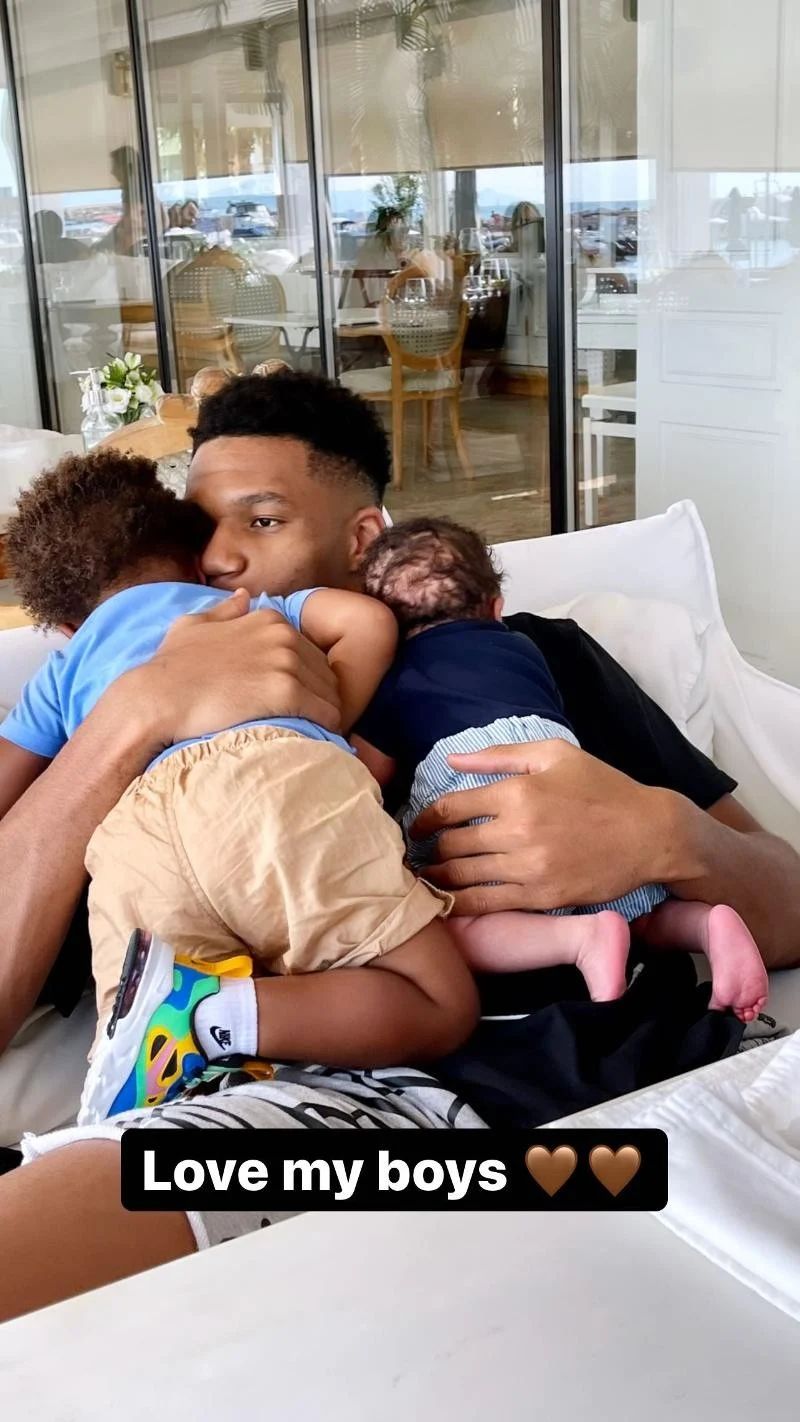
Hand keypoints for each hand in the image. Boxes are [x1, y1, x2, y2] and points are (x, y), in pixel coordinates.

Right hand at [121, 589, 341, 747]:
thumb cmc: (172, 668)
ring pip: (329, 693)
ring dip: (324, 713)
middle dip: (319, 695)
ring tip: (312, 731)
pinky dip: (326, 726)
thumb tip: (244, 597)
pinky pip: (326, 712)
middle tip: (306, 719)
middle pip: (325, 671)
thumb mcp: (193, 626)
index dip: (305, 677)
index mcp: (269, 619)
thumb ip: (224, 611)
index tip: (295, 697)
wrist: (158, 698)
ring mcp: (286, 662)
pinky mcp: (286, 692)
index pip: (311, 650)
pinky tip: (316, 737)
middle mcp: (283, 635)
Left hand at [412, 739, 674, 914]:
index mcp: (517, 792)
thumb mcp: (555, 755)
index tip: (418, 826)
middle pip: (451, 844)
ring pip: (462, 876)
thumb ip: (500, 756)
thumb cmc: (602, 789)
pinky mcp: (541, 897)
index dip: (425, 819)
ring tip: (423, 877)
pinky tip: (446, 901)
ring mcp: (528, 868)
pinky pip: (486, 904)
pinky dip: (459, 904)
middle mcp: (517, 831)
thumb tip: (452, 761)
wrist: (650, 834)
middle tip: (415, 855)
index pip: (450, 807)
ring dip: (436, 878)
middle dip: (427, 850)